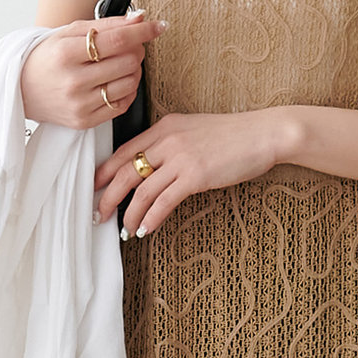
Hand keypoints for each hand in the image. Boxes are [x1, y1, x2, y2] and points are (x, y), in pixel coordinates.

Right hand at [21, 10, 164, 128]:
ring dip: (134, 70)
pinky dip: (127, 90)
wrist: (21, 90)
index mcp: (65, 53)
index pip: (117, 40)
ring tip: (122, 63)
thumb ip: (106, 25)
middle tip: (130, 45)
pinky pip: (122, 105)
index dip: (142, 31)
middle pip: (127, 62)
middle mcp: (73, 81)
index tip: (157, 26)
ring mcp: (80, 104)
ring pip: (129, 83)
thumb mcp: (68, 33)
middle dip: (136, 49)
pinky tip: (119, 81)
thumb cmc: (46, 58)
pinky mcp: (85, 121)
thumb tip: (140, 18)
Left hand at [95, 109, 294, 235]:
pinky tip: (146, 230)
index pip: (124, 150)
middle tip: (98, 214)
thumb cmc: (234, 136)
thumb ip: (172, 143)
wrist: (263, 134)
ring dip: (129, 214)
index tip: (94, 188)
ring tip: (123, 230)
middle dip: (107, 196)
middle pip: (125, 171)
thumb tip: (155, 167)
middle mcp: (167, 140)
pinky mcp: (195, 176)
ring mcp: (181, 158)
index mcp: (164, 127)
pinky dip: (151, 218)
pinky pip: (164, 201)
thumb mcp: (195, 130)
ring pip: (142, 190)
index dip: (104, 172)